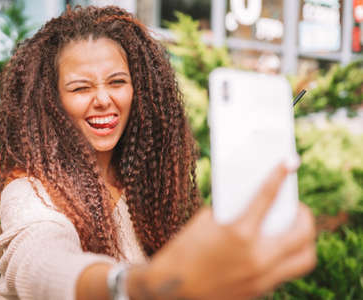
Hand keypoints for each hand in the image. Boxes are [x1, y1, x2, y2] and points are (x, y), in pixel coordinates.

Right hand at [128, 162, 316, 299]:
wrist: (171, 290)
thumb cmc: (183, 250)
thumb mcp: (205, 223)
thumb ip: (232, 213)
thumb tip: (253, 205)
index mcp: (238, 234)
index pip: (267, 197)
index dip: (279, 176)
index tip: (289, 162)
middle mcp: (256, 258)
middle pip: (302, 234)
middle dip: (304, 216)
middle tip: (296, 208)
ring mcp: (260, 278)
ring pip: (304, 259)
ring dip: (304, 242)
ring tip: (294, 231)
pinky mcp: (258, 291)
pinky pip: (285, 271)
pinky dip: (284, 257)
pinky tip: (273, 248)